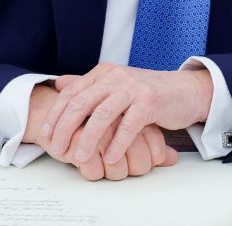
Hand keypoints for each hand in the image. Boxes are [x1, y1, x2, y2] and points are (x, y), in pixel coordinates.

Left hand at [39, 64, 212, 169]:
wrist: (185, 91)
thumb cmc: (148, 94)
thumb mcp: (116, 86)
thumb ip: (89, 86)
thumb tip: (60, 85)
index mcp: (104, 73)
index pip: (72, 93)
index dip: (56, 115)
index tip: (46, 136)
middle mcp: (116, 76)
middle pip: (81, 103)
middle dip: (65, 129)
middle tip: (57, 151)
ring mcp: (133, 87)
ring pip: (102, 115)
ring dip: (88, 139)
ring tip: (79, 158)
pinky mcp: (150, 101)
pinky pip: (128, 125)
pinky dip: (116, 144)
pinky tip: (109, 158)